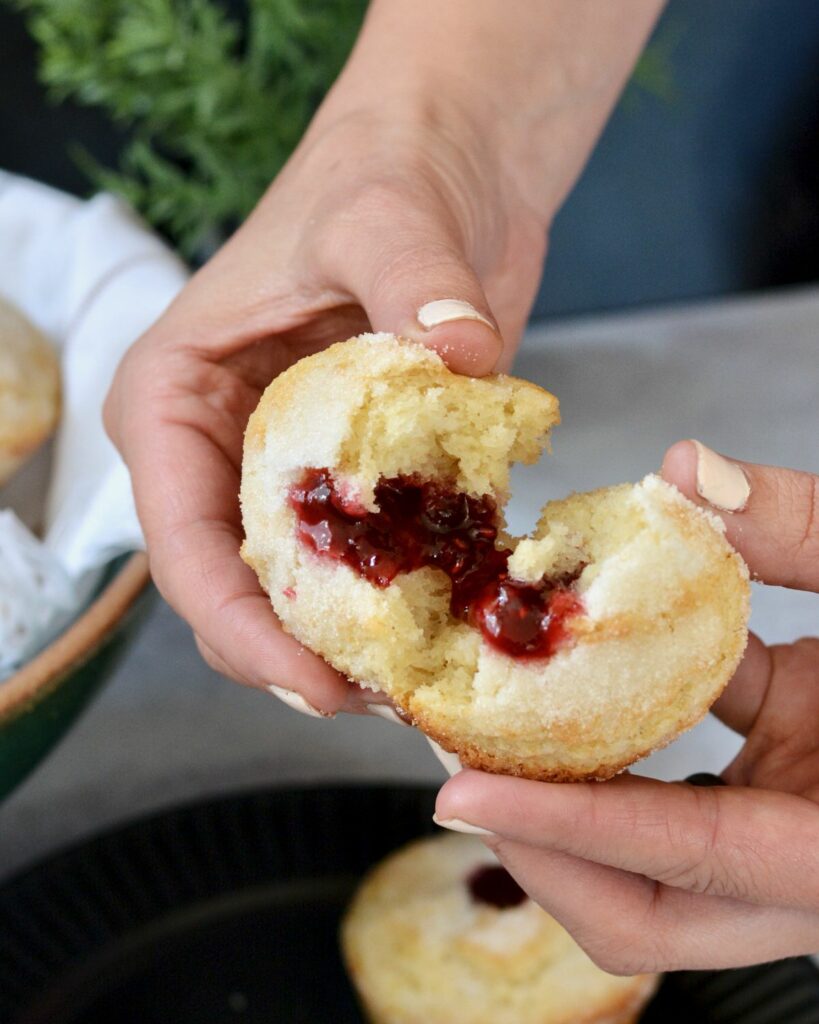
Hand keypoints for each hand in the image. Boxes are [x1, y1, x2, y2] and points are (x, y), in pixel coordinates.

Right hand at [105, 0, 660, 714]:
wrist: (446, 168)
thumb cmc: (384, 172)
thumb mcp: (385, 216)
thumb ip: (415, 283)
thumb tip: (460, 352)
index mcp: (175, 399)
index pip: (184, 543)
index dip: (244, 629)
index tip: (321, 685)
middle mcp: (217, 449)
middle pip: (236, 591)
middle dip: (302, 658)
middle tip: (390, 703)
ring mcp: (286, 469)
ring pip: (299, 592)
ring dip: (357, 645)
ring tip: (428, 688)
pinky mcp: (356, 476)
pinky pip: (369, 561)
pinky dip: (408, 601)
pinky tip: (463, 632)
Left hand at [435, 440, 818, 971]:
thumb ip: (813, 532)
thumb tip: (688, 471)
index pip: (691, 854)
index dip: (570, 832)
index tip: (460, 796)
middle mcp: (812, 864)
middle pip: (645, 910)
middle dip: (540, 845)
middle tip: (458, 761)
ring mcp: (791, 834)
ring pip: (649, 865)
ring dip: (563, 797)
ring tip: (487, 716)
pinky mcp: (783, 788)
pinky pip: (679, 786)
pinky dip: (617, 741)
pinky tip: (576, 669)